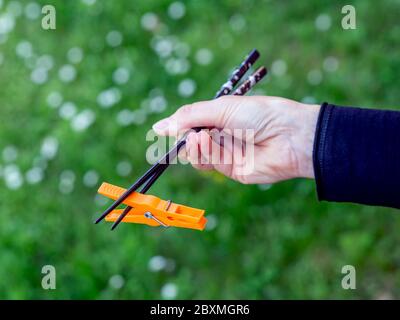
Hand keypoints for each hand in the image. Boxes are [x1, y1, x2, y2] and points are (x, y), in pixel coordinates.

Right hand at [152, 96, 319, 183]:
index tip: (162, 130)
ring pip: (197, 156)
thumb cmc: (259, 114)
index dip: (177, 127)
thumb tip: (157, 127)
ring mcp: (226, 153)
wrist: (289, 136)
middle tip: (191, 132)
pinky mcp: (231, 170)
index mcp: (220, 117)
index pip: (190, 124)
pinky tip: (207, 142)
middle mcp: (221, 136)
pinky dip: (204, 154)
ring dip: (194, 147)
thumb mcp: (221, 107)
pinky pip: (209, 164)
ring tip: (200, 137)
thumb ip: (189, 117)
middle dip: (185, 138)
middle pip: (190, 142)